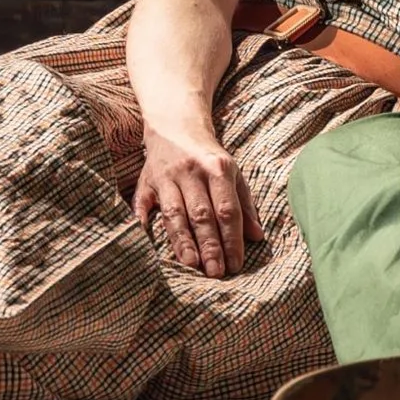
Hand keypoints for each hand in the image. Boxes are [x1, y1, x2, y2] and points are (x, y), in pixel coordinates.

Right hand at [133, 124, 261, 277]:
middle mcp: (192, 172)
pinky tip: (148, 244)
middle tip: (215, 272)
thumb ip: (245, 205)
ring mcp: (166, 177)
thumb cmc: (209, 158)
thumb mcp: (233, 174)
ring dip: (182, 241)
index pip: (227, 210)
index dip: (232, 239)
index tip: (236, 264)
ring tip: (191, 264)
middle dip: (209, 245)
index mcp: (218, 169)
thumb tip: (257, 237)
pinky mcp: (145, 181)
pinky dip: (144, 223)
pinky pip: (142, 204)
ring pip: (175, 213)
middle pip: (201, 214)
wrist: (176, 127)